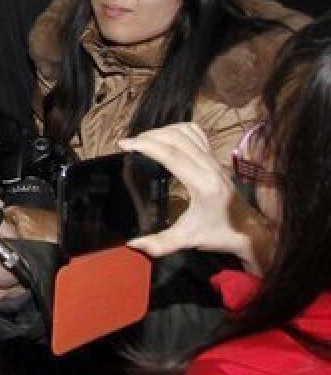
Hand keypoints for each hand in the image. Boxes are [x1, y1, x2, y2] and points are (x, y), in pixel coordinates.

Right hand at [122, 124, 273, 273]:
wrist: (249, 232)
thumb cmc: (220, 234)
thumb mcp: (189, 240)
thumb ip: (160, 243)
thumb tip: (132, 243)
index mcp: (203, 184)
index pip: (171, 155)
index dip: (145, 146)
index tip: (124, 145)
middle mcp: (210, 166)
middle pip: (176, 138)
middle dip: (149, 136)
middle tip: (130, 144)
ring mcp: (214, 160)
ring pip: (186, 132)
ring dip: (163, 131)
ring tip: (145, 140)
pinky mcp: (215, 158)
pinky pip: (196, 134)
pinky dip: (178, 130)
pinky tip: (167, 139)